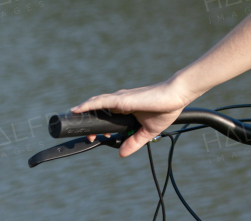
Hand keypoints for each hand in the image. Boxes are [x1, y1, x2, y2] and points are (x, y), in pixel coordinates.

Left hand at [71, 78, 199, 157]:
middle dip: (91, 124)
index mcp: (126, 108)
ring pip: (95, 104)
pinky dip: (86, 105)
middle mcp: (120, 101)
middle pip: (98, 111)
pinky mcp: (120, 99)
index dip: (100, 128)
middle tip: (88, 137)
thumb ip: (134, 142)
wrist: (176, 96)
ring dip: (84, 114)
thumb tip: (121, 154)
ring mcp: (119, 99)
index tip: (100, 137)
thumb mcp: (147, 131)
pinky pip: (99, 102)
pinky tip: (76, 110)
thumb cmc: (165, 109)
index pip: (107, 117)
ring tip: (75, 121)